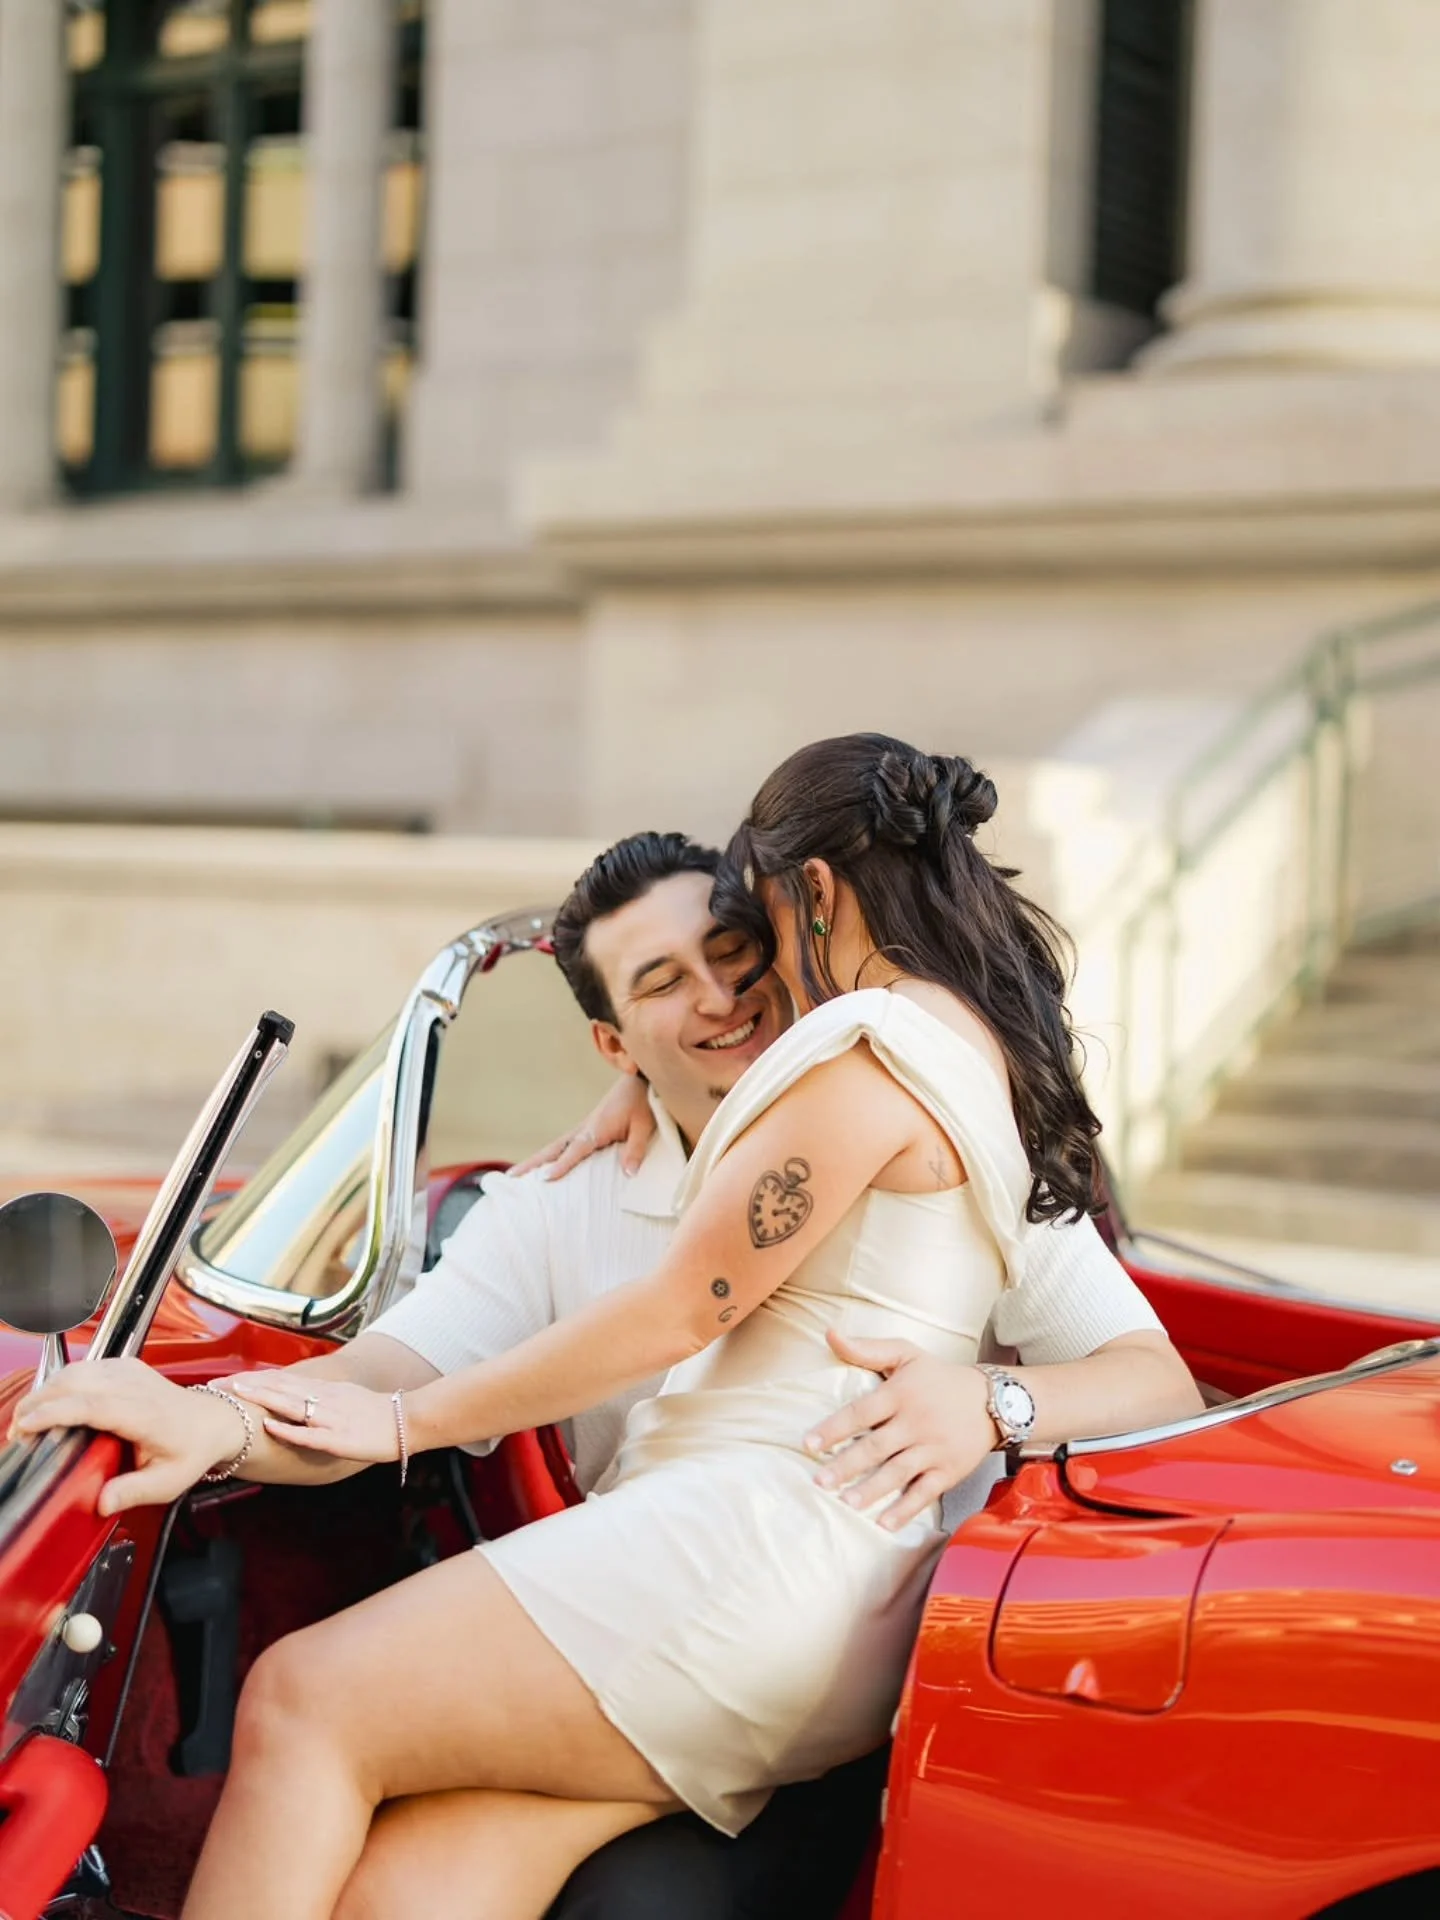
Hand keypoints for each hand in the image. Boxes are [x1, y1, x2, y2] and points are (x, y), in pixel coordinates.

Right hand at [9, 1358, 246, 1515]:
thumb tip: (102, 1502)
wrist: (214, 1421)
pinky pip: (84, 1367)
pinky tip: (49, 1404)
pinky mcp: (124, 1366)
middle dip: (38, 1402)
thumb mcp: (167, 1482)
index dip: (54, 1412)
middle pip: (75, 1381)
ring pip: (76, 1370)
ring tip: (26, 1420)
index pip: (92, 1404)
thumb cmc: (190, 1450)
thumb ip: (133, 1492)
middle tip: (17, 1431)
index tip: (26, 1425)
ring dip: (45, 1391)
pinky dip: (59, 1383)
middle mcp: (136, 1385)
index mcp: (145, 1413)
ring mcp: (130, 1371)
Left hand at [229, 1373, 398, 1463]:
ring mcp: (330, 1417)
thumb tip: (299, 1404)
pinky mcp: (339, 1438)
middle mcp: (324, 1399)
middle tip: (216, 1386)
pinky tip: (270, 1425)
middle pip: (279, 1388)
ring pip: (290, 1404)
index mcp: (324, 1391)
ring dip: (262, 1399)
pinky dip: (288, 1428)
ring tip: (236, 1395)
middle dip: (246, 1387)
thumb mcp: (346, 1400)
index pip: (281, 1382)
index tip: (225, 1381)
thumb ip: (322, 1401)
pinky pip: (309, 1432)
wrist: (409, 1421)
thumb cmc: (378, 1415)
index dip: (252, 1380)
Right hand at [509, 1075, 655, 1180]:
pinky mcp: (587, 1129)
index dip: (561, 1164)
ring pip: (554, 1146)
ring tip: (515, 1175)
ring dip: (536, 1160)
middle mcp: (585, 1128)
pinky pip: (563, 1145)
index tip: (545, 1178)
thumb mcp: (644, 1126)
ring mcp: (583, 1128)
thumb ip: (635, 1149)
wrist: (639, 1079)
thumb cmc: (643, 1102)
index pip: (576, 1149)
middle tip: (511, 1177)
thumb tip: (629, 1174)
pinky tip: (542, 1166)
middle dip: (532, 1163)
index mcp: (597, 1127)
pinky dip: (549, 1156)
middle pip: (554, 1148)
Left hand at [804, 1329, 996, 1529]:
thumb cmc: (938, 1377)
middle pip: (876, 1447)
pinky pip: (925, 1493)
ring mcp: (933, 1449)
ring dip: (872, 1490)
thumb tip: (829, 1333)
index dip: (834, 1427)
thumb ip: (866, 1348)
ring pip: (898, 1473)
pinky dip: (906, 1510)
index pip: (861, 1411)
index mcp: (901, 1394)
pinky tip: (884, 1523)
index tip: (809, 1443)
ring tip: (847, 1504)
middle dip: (847, 1465)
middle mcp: (916, 1423)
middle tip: (820, 1481)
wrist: (992, 1400)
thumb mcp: (906, 1354)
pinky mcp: (948, 1471)